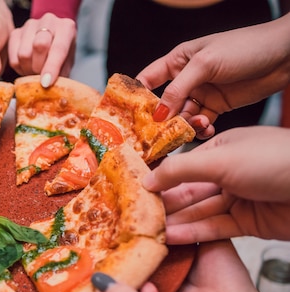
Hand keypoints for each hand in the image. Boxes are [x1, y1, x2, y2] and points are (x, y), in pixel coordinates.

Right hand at [8, 13, 75, 86]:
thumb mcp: (67, 63)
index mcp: (66, 27)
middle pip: (39, 46)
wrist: (52, 39)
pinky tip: (27, 67)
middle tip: (41, 77)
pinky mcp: (16, 32)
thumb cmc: (61, 53)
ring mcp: (30, 25)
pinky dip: (19, 68)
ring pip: (24, 54)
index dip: (51, 67)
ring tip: (35, 72)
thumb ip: (61, 73)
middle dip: (39, 68)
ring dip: (28, 70)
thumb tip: (50, 89)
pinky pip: (13, 58)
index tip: (46, 83)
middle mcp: (49, 21)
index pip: (58, 48)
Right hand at [137, 13, 289, 138]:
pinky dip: (201, 129)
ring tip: (196, 124)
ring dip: (185, 125)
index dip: (135, 97)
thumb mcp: (205, 64)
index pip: (148, 80)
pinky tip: (207, 129)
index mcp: (178, 61)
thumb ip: (178, 89)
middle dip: (160, 120)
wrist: (284, 54)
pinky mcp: (217, 106)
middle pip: (163, 104)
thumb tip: (156, 114)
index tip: (126, 116)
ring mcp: (202, 93)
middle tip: (157, 135)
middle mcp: (186, 79)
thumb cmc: (244, 47)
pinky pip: (201, 123)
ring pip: (181, 117)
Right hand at [143, 126, 289, 243]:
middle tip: (134, 217)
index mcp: (221, 150)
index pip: (181, 166)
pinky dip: (194, 233)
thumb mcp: (220, 160)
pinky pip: (215, 228)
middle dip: (163, 203)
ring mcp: (238, 198)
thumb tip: (146, 179)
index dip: (157, 179)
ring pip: (199, 212)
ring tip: (147, 232)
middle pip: (187, 191)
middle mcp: (228, 173)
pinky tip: (172, 238)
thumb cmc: (276, 162)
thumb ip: (180, 170)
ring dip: (175, 221)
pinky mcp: (248, 223)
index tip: (132, 191)